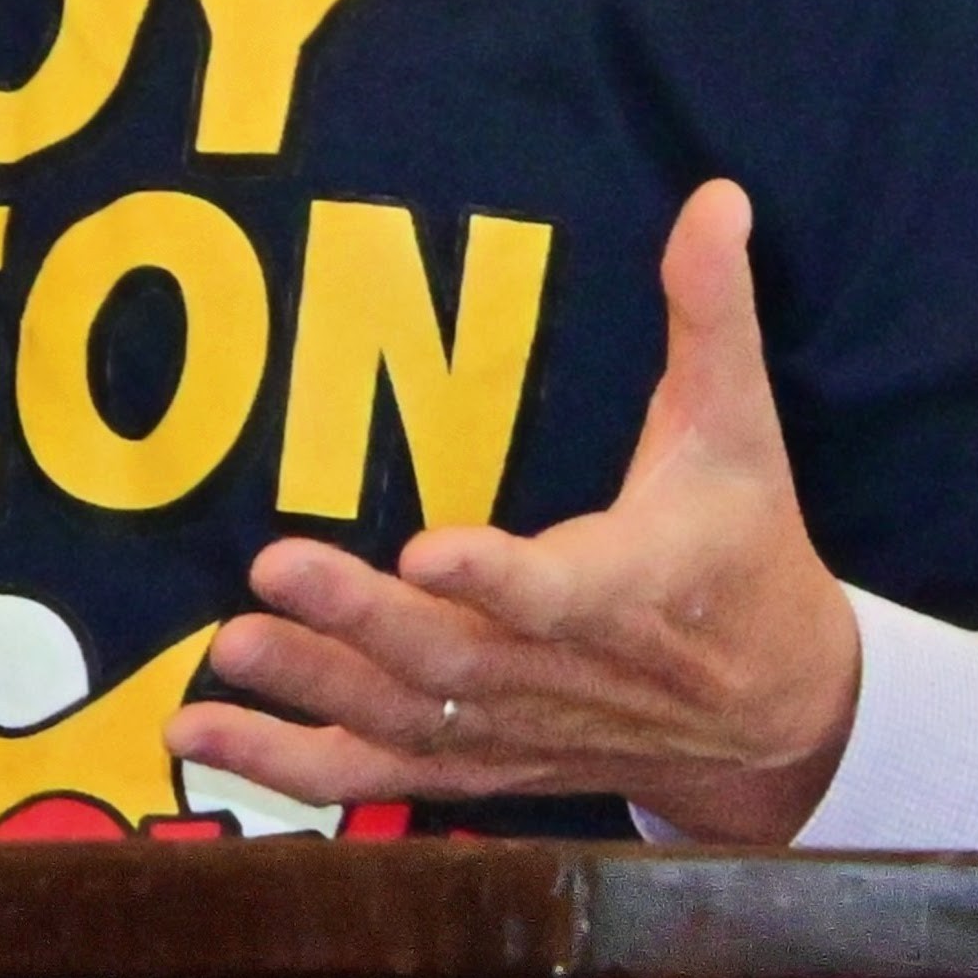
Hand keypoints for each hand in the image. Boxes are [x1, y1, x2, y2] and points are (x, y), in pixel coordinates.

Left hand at [166, 179, 859, 842]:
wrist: (778, 716)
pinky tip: (200, 736)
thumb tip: (717, 197)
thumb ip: (714, 314)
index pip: (563, 593)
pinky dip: (292, 769)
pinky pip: (382, 780)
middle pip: (456, 660)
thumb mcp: (741, 428)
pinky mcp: (484, 764)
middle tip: (273, 565)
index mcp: (638, 589)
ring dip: (310, 691)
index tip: (427, 546)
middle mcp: (571, 676)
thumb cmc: (745, 548)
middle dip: (362, 620)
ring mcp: (521, 731)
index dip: (498, 578)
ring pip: (408, 725)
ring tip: (224, 648)